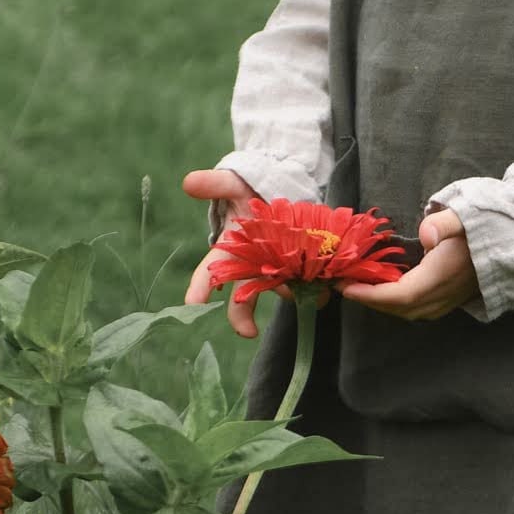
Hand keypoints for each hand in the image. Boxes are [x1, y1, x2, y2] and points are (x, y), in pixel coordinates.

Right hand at [180, 168, 331, 338]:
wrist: (282, 193)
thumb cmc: (250, 191)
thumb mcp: (234, 184)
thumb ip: (215, 184)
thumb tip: (189, 182)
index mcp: (229, 249)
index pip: (209, 271)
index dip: (199, 288)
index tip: (192, 304)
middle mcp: (250, 266)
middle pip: (241, 296)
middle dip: (241, 316)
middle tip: (246, 331)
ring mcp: (275, 271)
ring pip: (278, 290)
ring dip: (288, 293)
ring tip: (302, 291)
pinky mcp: (300, 271)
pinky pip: (305, 287)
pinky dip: (314, 291)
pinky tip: (324, 290)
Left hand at [338, 208, 482, 320]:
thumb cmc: (486, 223)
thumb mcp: (464, 216)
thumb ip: (443, 223)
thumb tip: (425, 234)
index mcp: (442, 276)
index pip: (400, 296)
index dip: (370, 295)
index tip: (345, 286)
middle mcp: (445, 294)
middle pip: (400, 309)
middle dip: (371, 300)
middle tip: (345, 284)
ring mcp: (451, 299)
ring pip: (411, 312)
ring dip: (384, 304)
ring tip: (362, 287)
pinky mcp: (454, 298)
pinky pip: (420, 308)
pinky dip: (399, 303)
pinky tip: (387, 289)